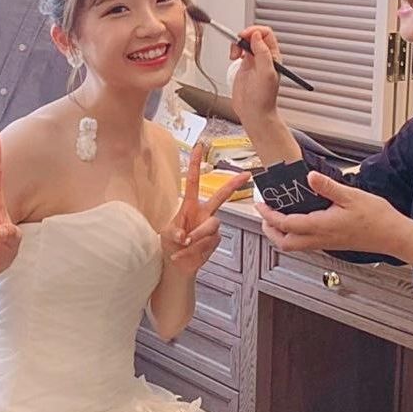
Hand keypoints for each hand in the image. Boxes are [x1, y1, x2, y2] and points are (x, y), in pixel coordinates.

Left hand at [161, 144, 251, 276]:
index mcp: (189, 205)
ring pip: (211, 225)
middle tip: (246, 175)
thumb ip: (175, 233)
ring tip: (185, 244)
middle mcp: (203, 212)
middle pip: (221, 196)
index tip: (199, 146)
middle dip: (233, 185)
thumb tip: (185, 235)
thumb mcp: (166, 235)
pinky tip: (187, 254)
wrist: (178, 264)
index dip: (195, 163)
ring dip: (197, 236)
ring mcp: (211, 225)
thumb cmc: (170, 244)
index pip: (193, 180)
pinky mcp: (216, 239)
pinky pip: (208, 242)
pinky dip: (195, 250)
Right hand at [228, 25, 281, 126]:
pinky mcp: (243, 66)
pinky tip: (233, 58)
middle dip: (244, 36)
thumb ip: (262, 53)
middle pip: (253, 35)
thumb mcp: (266, 73)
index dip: (254, 32)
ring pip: (245, 42)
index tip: (245, 37)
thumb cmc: (263, 98)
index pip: (265, 34)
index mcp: (272, 56)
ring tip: (235, 54)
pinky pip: (238, 51)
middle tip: (238, 45)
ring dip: (237, 43)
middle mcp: (263, 56)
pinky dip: (234, 50)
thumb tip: (256, 36)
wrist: (253, 112)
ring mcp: (253, 61)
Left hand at [255, 170, 412, 259]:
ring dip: (281, 234)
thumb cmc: (377, 218)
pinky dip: (294, 235)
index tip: (260, 204)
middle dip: (270, 230)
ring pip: (294, 246)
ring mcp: (326, 244)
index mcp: (321, 226)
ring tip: (275, 218)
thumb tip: (308, 177)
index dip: (270, 215)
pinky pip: (306, 244)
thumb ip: (327, 187)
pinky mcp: (332, 244)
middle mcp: (320, 239)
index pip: (286, 224)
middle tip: (263, 215)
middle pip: (285, 243)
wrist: (394, 236)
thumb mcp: (351, 196)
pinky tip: (298, 221)